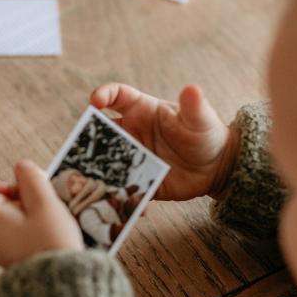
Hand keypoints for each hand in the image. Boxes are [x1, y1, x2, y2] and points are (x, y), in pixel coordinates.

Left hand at [0, 160, 83, 267]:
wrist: (59, 287)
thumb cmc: (51, 246)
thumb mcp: (45, 204)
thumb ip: (32, 179)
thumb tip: (21, 166)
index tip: (17, 190)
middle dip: (17, 197)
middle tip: (39, 205)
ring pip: (5, 216)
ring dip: (26, 212)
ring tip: (45, 222)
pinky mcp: (9, 256)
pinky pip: (13, 231)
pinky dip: (27, 227)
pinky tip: (45, 233)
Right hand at [91, 83, 240, 200]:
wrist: (215, 167)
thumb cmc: (205, 134)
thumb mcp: (200, 119)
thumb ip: (193, 106)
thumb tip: (192, 89)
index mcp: (141, 111)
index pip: (116, 97)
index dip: (103, 95)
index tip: (94, 102)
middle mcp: (130, 133)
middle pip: (101, 132)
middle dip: (89, 137)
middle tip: (81, 145)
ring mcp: (131, 158)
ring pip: (105, 161)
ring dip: (97, 169)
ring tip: (94, 178)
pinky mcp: (136, 180)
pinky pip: (120, 188)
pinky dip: (117, 196)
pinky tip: (122, 207)